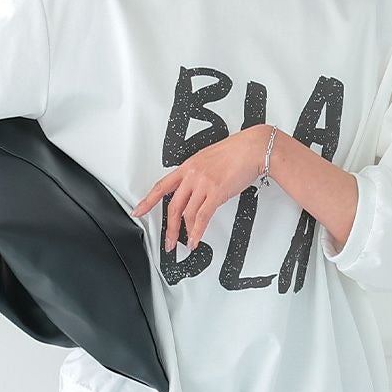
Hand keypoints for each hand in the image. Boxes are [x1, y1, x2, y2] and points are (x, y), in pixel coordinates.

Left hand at [130, 125, 270, 251]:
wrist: (253, 147)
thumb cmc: (236, 151)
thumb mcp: (209, 158)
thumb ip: (198, 174)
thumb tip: (195, 190)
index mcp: (187, 166)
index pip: (161, 186)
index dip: (148, 201)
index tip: (138, 211)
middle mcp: (192, 175)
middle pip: (174, 206)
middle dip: (170, 228)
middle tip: (168, 241)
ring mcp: (203, 184)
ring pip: (188, 214)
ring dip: (186, 233)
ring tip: (187, 243)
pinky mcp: (216, 192)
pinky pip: (202, 216)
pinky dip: (198, 231)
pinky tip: (196, 239)